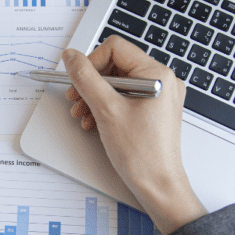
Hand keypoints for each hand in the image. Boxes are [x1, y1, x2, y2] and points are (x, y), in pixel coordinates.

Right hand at [63, 36, 206, 234]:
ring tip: (83, 114)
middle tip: (75, 99)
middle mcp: (162, 81)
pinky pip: (125, 98)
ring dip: (95, 96)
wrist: (158, 186)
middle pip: (115, 65)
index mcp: (157, 74)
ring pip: (117, 83)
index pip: (116, 48)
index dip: (91, 62)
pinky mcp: (153, 110)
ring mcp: (159, 96)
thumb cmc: (143, 155)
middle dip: (91, 83)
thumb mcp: (106, 110)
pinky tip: (94, 121)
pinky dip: (106, 106)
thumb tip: (72, 57)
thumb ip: (86, 79)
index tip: (76, 79)